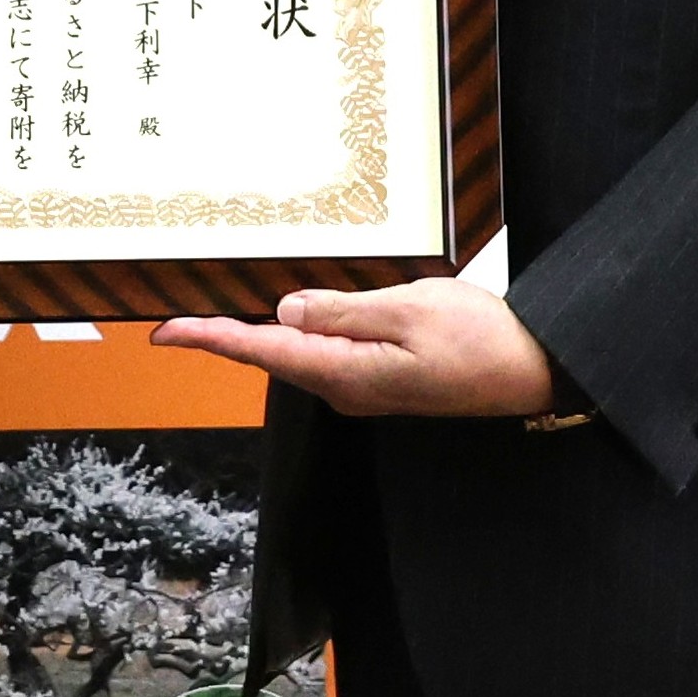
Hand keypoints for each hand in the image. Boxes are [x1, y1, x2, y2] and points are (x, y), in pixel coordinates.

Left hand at [154, 279, 554, 415]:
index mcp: (346, 372)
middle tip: (179, 313)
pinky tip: (293, 313)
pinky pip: (328, 350)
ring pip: (300, 350)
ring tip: (222, 309)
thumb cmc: (481, 339)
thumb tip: (286, 311)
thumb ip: (343, 311)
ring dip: (265, 330)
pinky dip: (304, 331)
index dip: (209, 339)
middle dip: (227, 331)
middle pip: (273, 352)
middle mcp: (345, 387)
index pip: (262, 350)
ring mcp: (362, 386)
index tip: (165, 332)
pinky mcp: (379, 378)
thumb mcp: (409, 310)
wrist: (532, 369)